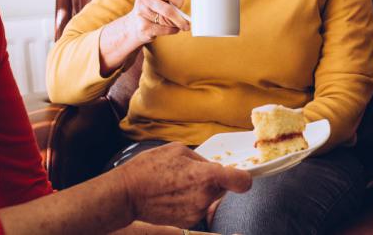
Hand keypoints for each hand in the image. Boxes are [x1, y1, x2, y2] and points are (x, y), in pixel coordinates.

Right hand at [116, 142, 251, 227]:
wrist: (127, 194)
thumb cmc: (150, 168)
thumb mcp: (178, 150)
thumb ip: (202, 159)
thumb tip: (213, 166)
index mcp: (206, 175)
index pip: (241, 181)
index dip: (245, 177)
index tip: (241, 175)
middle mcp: (205, 196)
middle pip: (224, 187)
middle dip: (215, 180)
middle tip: (192, 174)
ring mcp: (197, 211)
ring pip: (211, 197)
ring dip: (202, 191)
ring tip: (179, 184)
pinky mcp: (189, 221)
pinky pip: (199, 208)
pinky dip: (192, 201)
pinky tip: (175, 194)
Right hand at [123, 0, 190, 44]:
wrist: (134, 25)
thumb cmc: (154, 8)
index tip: (180, 4)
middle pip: (169, 10)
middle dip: (180, 18)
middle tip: (187, 23)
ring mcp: (142, 13)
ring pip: (168, 21)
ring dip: (176, 24)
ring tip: (177, 24)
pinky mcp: (143, 27)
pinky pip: (165, 30)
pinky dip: (173, 30)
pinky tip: (172, 28)